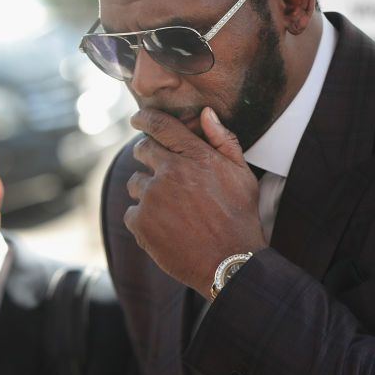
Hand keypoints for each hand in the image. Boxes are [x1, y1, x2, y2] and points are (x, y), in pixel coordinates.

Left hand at [124, 106, 267, 296]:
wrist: (230, 261)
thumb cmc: (240, 216)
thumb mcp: (242, 174)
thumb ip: (223, 140)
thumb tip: (206, 113)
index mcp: (196, 156)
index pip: (162, 126)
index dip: (145, 118)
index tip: (138, 119)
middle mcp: (171, 171)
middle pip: (142, 150)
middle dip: (148, 156)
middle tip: (163, 173)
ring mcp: (153, 196)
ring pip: (136, 183)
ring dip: (148, 192)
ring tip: (171, 210)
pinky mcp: (141, 222)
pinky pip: (132, 212)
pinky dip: (144, 220)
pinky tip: (166, 229)